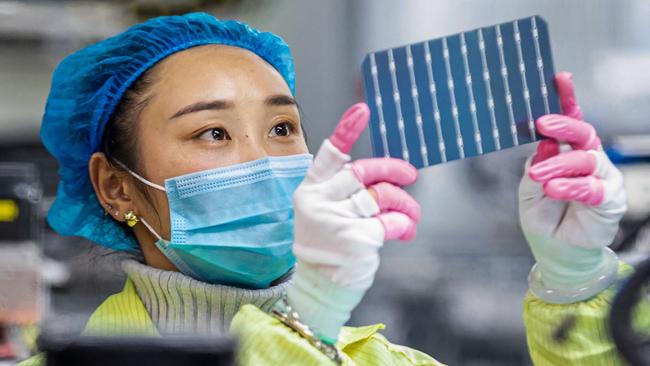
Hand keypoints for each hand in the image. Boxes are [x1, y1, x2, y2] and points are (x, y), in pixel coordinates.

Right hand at [287, 103, 419, 342]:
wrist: (320, 287)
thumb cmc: (330, 246)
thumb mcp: (330, 214)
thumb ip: (351, 194)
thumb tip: (390, 181)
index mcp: (310, 190)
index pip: (330, 155)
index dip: (347, 130)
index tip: (363, 109)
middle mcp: (319, 201)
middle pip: (363, 172)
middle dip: (392, 171)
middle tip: (410, 175)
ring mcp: (335, 219)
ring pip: (382, 197)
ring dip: (405, 205)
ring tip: (411, 216)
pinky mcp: (355, 238)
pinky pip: (391, 223)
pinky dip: (403, 226)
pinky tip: (404, 233)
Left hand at [519, 72, 626, 302]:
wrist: (554, 250)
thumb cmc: (543, 216)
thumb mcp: (529, 190)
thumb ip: (536, 166)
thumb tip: (545, 145)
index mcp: (567, 152)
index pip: (570, 122)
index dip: (566, 100)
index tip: (559, 78)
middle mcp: (588, 160)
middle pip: (584, 133)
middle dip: (564, 125)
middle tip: (543, 124)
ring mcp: (601, 178)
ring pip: (585, 160)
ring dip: (560, 166)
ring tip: (540, 177)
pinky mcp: (609, 199)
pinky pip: (592, 188)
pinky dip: (571, 186)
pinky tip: (554, 189)